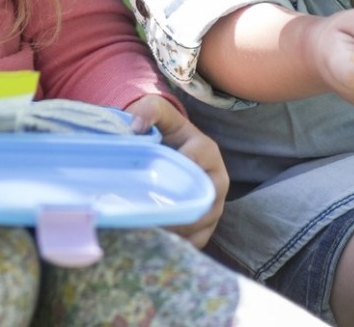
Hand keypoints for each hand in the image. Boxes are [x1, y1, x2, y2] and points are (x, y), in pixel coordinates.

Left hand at [126, 93, 226, 248]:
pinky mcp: (208, 222)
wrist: (168, 146)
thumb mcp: (157, 111)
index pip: (195, 165)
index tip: (151, 182)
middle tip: (150, 216)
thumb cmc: (163, 128)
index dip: (174, 174)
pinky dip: (181, 244)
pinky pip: (200, 239)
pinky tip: (159, 241)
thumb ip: (149, 109)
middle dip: (179, 210)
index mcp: (207, 150)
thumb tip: (137, 127)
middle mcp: (217, 179)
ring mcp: (215, 203)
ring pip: (203, 225)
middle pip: (204, 202)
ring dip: (178, 231)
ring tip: (151, 230)